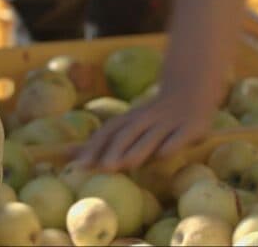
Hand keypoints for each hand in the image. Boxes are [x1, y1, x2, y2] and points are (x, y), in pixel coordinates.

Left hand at [75, 84, 220, 171]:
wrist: (190, 90)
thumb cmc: (151, 118)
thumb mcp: (126, 124)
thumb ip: (101, 141)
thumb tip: (67, 153)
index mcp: (129, 118)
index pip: (108, 132)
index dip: (94, 147)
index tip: (81, 165)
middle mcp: (146, 118)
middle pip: (126, 134)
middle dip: (114, 149)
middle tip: (103, 168)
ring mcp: (168, 122)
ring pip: (151, 136)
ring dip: (138, 149)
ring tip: (126, 164)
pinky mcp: (190, 127)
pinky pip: (179, 136)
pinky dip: (171, 144)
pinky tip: (163, 155)